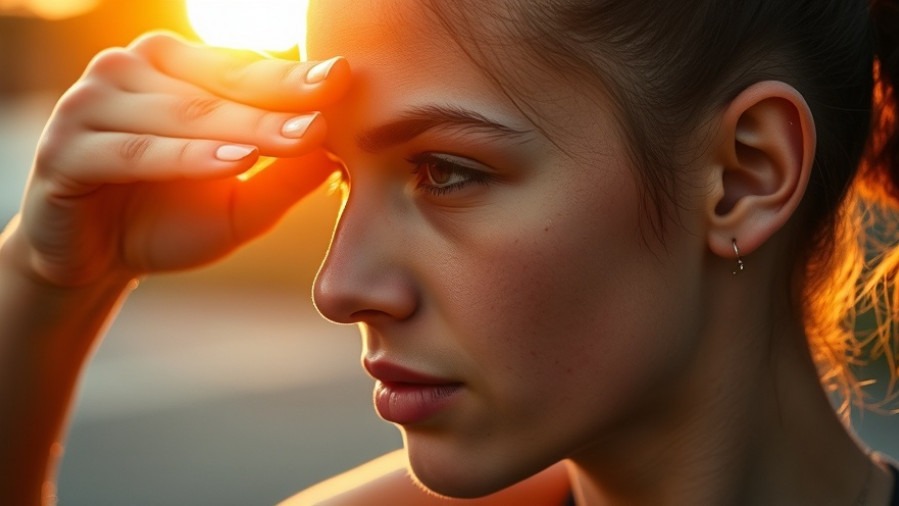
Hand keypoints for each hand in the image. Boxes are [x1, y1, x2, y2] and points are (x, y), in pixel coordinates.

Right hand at [3, 32, 349, 286]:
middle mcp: (129, 70)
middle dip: (278, 105)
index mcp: (172, 68)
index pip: (241, 69)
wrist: (97, 263)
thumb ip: (283, 176)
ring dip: (242, 129)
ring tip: (298, 138)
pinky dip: (186, 157)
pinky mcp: (64, 148)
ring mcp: (91, 103)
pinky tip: (235, 162)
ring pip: (182, 115)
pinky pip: (136, 151)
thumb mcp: (239, 201)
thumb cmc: (171, 222)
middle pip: (218, 89)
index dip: (292, 78)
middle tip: (328, 117)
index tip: (344, 77)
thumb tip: (341, 149)